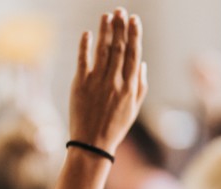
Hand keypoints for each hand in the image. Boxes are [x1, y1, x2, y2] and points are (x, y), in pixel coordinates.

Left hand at [69, 8, 147, 154]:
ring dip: (104, 31)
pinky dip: (85, 46)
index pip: (133, 54)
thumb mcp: (134, 108)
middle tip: (120, 10)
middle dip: (120, 27)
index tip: (134, 19)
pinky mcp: (79, 85)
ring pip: (102, 51)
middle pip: (118, 48)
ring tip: (106, 16)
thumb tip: (141, 62)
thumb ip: (140, 84)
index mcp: (129, 87)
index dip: (134, 35)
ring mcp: (96, 83)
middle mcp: (114, 82)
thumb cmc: (115, 126)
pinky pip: (82, 61)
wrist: (92, 143)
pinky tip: (87, 33)